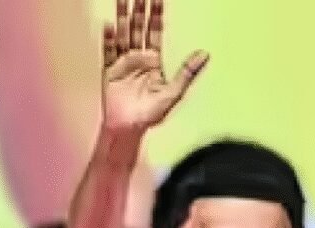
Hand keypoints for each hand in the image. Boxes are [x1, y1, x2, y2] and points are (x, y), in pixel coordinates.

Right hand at [101, 0, 208, 133]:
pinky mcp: (109, 70)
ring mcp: (123, 62)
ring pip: (123, 34)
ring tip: (123, 1)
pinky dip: (109, 38)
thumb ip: (188, 72)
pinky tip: (109, 25)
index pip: (155, 32)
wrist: (129, 128)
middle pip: (138, 28)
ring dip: (123, 18)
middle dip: (139, 10)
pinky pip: (109, 51)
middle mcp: (138, 58)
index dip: (157, 15)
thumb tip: (205, 54)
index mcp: (153, 61)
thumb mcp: (174, 92)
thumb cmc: (151, 114)